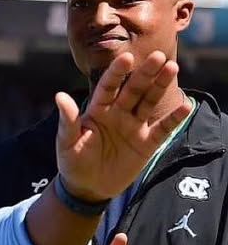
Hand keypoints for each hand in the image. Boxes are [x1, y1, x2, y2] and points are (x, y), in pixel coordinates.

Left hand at [55, 51, 190, 201]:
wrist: (87, 188)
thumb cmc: (72, 163)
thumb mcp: (66, 143)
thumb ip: (67, 120)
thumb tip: (59, 96)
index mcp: (98, 110)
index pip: (109, 87)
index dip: (117, 73)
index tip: (126, 57)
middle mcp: (119, 113)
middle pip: (134, 89)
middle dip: (145, 73)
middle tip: (158, 55)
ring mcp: (134, 127)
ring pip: (149, 102)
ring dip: (160, 86)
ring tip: (171, 68)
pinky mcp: (146, 143)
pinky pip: (162, 128)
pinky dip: (174, 118)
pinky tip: (185, 106)